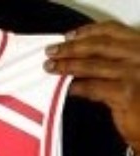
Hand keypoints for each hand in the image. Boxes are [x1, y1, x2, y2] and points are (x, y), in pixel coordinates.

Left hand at [44, 21, 139, 151]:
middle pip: (100, 46)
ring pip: (94, 66)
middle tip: (52, 52)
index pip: (112, 31)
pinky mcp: (126, 94)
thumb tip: (82, 58)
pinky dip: (79, 87)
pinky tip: (68, 88)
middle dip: (72, 48)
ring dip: (69, 66)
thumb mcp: (131, 73)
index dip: (87, 32)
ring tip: (52, 68)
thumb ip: (113, 62)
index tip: (68, 36)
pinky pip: (95, 88)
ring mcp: (134, 73)